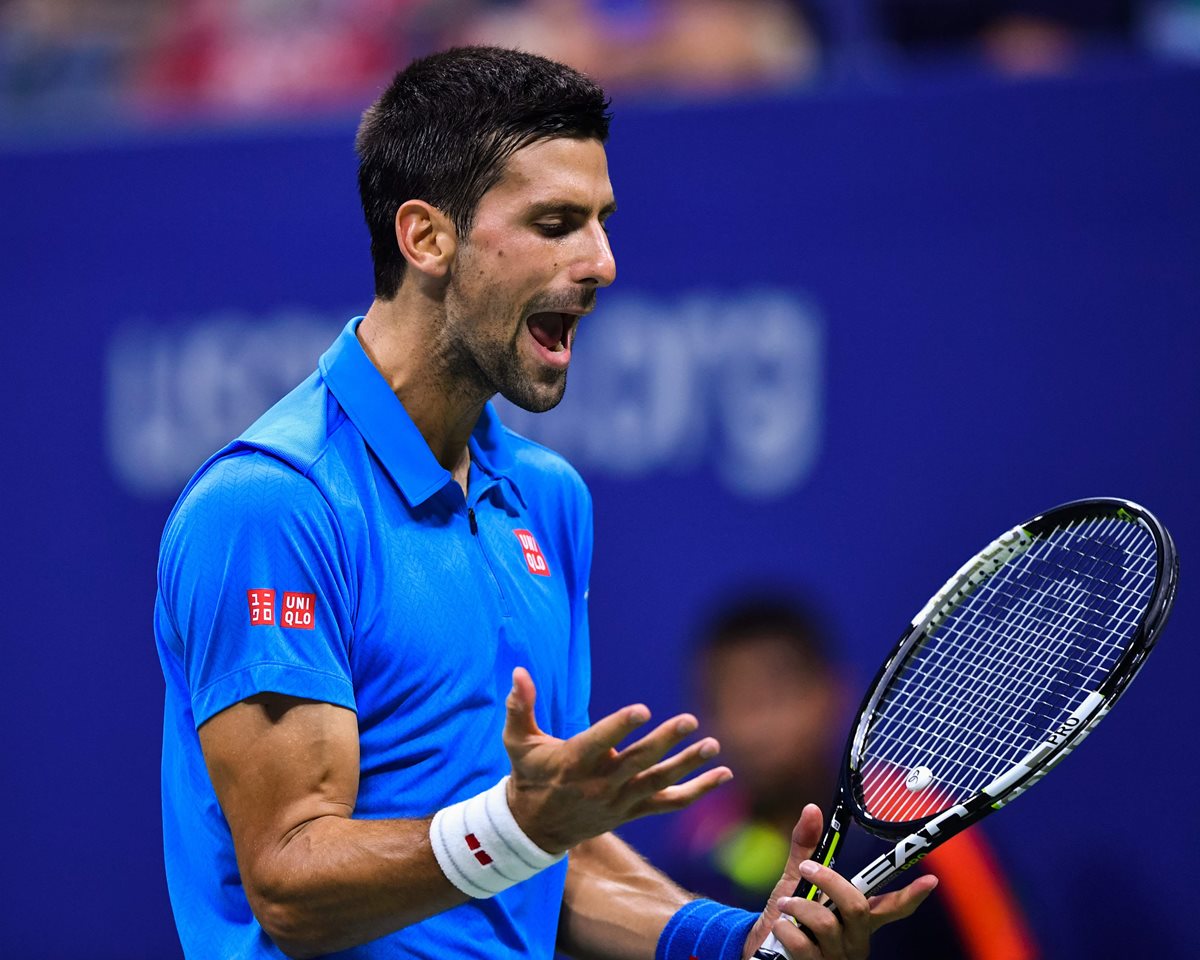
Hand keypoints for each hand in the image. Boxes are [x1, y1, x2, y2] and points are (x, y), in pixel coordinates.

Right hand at [503, 667, 732, 853]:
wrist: (534, 828)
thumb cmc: (528, 774)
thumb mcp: (517, 741)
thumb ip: (519, 706)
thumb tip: (519, 672)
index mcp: (573, 761)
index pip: (600, 741)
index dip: (620, 727)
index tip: (642, 709)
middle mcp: (600, 783)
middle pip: (638, 761)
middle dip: (665, 741)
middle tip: (690, 720)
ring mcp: (620, 800)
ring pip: (659, 782)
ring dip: (688, 764)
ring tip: (713, 745)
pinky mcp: (633, 811)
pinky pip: (670, 802)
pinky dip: (699, 791)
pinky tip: (724, 774)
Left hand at [742, 804, 937, 959]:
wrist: (761, 945)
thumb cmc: (788, 914)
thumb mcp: (796, 879)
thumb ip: (807, 848)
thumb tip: (812, 808)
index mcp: (858, 918)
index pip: (892, 907)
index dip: (911, 895)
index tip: (930, 879)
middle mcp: (856, 940)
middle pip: (857, 907)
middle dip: (830, 881)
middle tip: (807, 869)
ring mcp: (838, 958)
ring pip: (827, 924)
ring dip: (798, 907)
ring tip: (784, 904)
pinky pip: (804, 945)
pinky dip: (786, 929)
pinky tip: (782, 928)